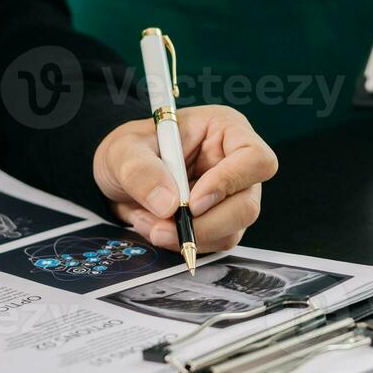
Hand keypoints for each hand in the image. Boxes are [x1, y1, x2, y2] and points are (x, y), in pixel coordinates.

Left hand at [93, 105, 277, 252]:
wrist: (118, 178)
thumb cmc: (129, 151)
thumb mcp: (123, 150)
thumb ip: (141, 172)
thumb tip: (170, 205)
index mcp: (225, 130)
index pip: (255, 158)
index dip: (229, 182)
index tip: (192, 202)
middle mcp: (236, 163)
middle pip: (247, 204)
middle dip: (204, 224)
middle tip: (163, 228)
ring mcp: (231, 195)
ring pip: (232, 230)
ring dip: (189, 236)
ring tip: (150, 224)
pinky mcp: (220, 221)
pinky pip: (215, 242)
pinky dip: (184, 242)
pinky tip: (157, 228)